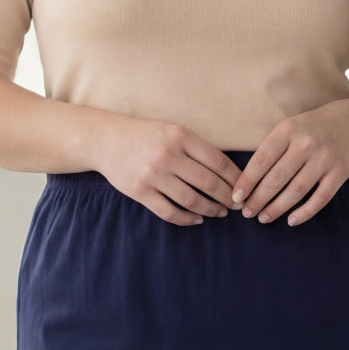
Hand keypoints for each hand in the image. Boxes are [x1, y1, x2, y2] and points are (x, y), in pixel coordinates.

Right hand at [91, 116, 241, 225]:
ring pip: (191, 200)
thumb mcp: (171, 130)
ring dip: (210, 210)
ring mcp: (153, 175)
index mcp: (180, 136)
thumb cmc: (144, 135)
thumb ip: (196, 147)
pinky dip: (187, 219)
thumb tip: (227, 172)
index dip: (235, 178)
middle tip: (235, 205)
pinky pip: (169, 212)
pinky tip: (197, 219)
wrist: (105, 140)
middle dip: (227, 197)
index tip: (243, 188)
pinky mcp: (140, 192)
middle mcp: (167, 155)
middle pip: (208, 183)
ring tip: (219, 213)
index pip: (217, 161)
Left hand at [230, 101, 348, 225]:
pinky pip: (320, 198)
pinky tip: (291, 221)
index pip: (261, 160)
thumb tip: (246, 181)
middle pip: (277, 178)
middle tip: (247, 212)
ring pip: (296, 190)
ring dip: (277, 208)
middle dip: (258, 199)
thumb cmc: (310, 129)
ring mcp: (325, 158)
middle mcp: (306, 143)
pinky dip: (305, 212)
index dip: (247, 181)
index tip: (236, 197)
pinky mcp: (340, 172)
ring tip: (263, 218)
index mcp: (288, 130)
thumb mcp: (289, 128)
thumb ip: (271, 149)